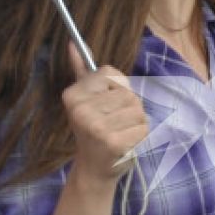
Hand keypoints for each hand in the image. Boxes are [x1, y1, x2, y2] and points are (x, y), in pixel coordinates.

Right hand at [61, 47, 148, 184]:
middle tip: (113, 122)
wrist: (94, 169)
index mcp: (72, 96)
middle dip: (128, 106)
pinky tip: (126, 143)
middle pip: (126, 91)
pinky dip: (140, 135)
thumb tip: (73, 44)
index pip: (110, 72)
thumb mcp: (83, 100)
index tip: (105, 103)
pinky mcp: (115, 143)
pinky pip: (143, 126)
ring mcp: (97, 128)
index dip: (115, 86)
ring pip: (137, 108)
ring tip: (120, 132)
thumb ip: (81, 71)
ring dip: (136, 121)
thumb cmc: (92, 131)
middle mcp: (81, 111)